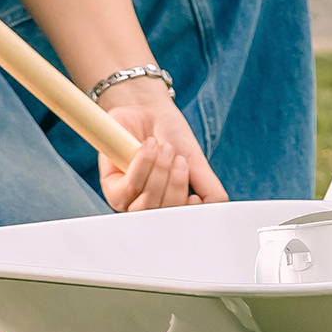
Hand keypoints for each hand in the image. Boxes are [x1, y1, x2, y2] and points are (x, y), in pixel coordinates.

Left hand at [95, 77, 229, 211]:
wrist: (147, 110)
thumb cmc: (171, 136)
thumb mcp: (195, 161)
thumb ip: (208, 187)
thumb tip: (220, 208)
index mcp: (170, 204)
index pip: (178, 221)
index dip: (186, 212)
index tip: (194, 196)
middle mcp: (148, 207)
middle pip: (163, 214)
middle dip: (175, 184)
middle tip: (180, 159)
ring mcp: (128, 200)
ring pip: (147, 203)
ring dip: (159, 172)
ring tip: (165, 148)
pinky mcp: (111, 187)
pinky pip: (129, 187)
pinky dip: (143, 165)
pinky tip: (148, 147)